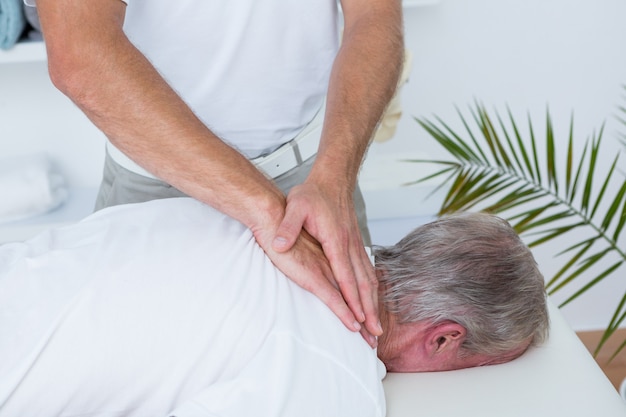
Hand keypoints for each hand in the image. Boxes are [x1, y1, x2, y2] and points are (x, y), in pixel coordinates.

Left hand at [272, 182, 380, 346]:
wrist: (332, 179)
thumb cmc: (312, 193)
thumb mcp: (295, 205)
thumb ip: (288, 226)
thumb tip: (279, 244)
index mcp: (336, 240)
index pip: (346, 276)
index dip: (352, 300)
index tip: (359, 320)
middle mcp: (350, 245)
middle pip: (363, 284)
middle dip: (369, 310)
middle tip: (375, 335)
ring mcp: (355, 245)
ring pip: (369, 278)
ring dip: (373, 302)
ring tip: (377, 325)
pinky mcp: (355, 243)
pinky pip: (367, 269)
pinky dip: (373, 287)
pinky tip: (373, 298)